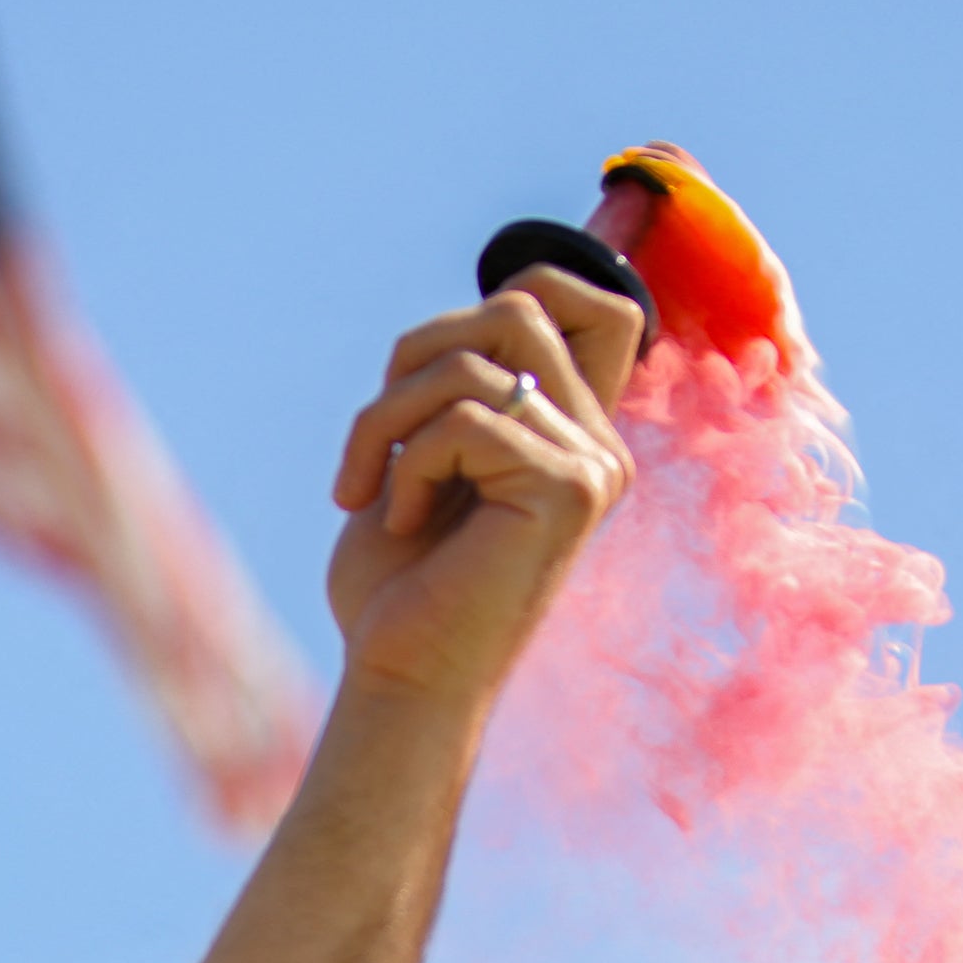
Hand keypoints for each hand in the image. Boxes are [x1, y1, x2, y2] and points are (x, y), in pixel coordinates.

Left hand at [323, 268, 641, 709]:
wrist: (399, 677)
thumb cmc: (398, 584)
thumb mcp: (421, 457)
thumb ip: (459, 383)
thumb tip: (480, 304)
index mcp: (575, 434)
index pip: (599, 302)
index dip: (529, 286)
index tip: (435, 362)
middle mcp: (601, 445)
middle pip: (520, 306)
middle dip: (415, 352)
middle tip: (375, 435)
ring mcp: (594, 467)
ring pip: (477, 359)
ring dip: (387, 415)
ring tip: (362, 485)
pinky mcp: (569, 491)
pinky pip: (466, 420)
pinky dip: (407, 464)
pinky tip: (399, 522)